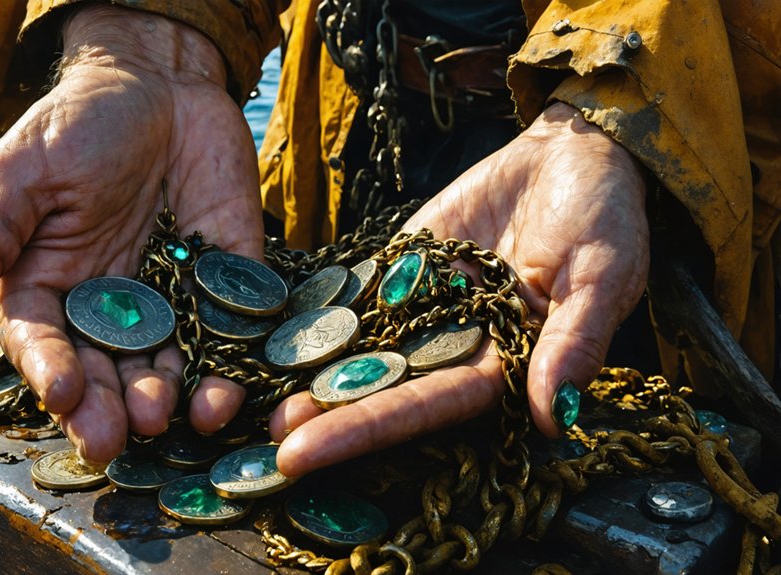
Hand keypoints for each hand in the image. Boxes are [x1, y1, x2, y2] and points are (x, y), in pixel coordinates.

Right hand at [0, 6, 261, 461]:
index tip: (62, 390)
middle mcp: (109, 304)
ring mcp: (169, 298)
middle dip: (106, 406)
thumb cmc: (80, 122)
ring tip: (162, 417)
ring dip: (164, 396)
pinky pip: (227, 333)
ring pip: (164, 363)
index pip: (42, 340)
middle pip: (103, 369)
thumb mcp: (27, 168)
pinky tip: (223, 396)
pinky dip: (227, 368)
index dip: (49, 369)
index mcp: (50, 283)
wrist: (160, 86)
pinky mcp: (225, 283)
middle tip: (111, 440)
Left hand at [271, 102, 648, 475]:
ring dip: (309, 366)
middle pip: (381, 385)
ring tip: (250, 390)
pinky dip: (313, 308)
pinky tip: (265, 326)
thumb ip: (573, 342)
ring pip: (359, 342)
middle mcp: (455, 344)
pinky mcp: (404, 264)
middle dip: (323, 412)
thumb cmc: (606, 217)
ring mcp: (424, 303)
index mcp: (502, 364)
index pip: (428, 407)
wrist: (574, 154)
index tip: (307, 453)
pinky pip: (355, 289)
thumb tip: (555, 415)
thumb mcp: (601, 276)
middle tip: (262, 436)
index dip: (367, 430)